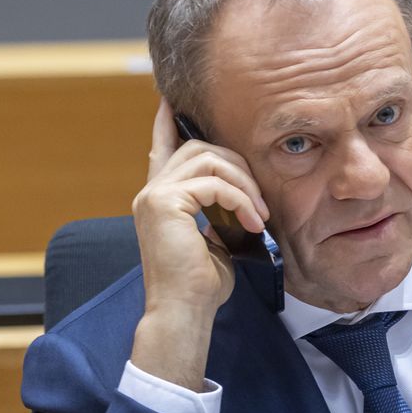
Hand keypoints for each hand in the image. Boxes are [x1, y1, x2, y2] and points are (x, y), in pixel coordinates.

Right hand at [129, 99, 269, 389]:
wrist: (184, 313)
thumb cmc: (202, 287)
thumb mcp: (215, 240)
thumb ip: (218, 211)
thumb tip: (240, 196)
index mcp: (160, 199)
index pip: (162, 146)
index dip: (168, 121)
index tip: (172, 99)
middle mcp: (151, 192)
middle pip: (200, 148)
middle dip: (238, 165)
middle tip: (260, 199)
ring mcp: (154, 196)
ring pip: (209, 159)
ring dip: (244, 184)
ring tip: (260, 214)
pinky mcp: (164, 203)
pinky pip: (214, 183)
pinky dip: (241, 199)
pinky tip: (253, 222)